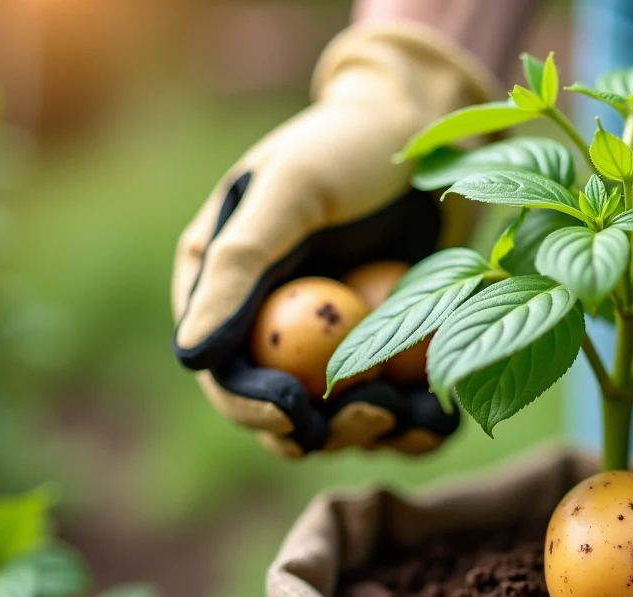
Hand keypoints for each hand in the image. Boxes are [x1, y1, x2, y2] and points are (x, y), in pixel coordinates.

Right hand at [171, 22, 495, 456]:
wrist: (428, 126)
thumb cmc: (348, 146)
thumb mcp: (290, 191)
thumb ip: (238, 265)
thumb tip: (190, 356)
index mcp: (226, 292)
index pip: (227, 375)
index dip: (256, 409)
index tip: (297, 420)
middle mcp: (275, 329)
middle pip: (286, 415)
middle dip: (327, 431)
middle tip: (374, 415)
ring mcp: (336, 345)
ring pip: (344, 423)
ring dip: (377, 433)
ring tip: (414, 413)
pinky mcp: (392, 351)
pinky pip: (400, 409)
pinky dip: (420, 424)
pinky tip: (442, 419)